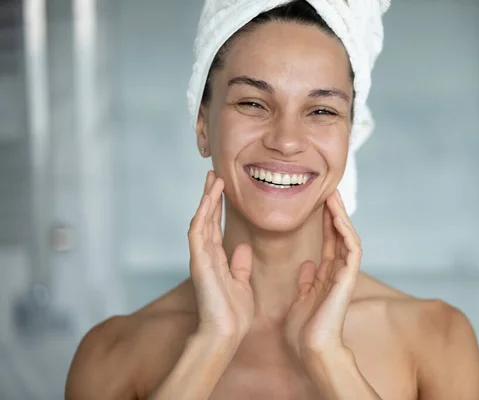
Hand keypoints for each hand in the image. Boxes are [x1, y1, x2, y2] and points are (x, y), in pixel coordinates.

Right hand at [188, 171, 253, 344]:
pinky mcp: (199, 263)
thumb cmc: (233, 314)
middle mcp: (206, 255)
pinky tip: (208, 200)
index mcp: (216, 259)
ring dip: (206, 199)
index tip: (222, 186)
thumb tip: (241, 248)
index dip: (218, 206)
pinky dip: (202, 215)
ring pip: (200, 221)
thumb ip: (239, 265)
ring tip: (213, 179)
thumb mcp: (241, 283)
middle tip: (214, 174)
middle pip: (206, 218)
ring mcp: (201, 258)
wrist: (226, 333)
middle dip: (210, 196)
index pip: (215, 226)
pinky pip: (198, 233)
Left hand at [284, 190, 361, 360]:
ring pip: (347, 238)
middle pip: (339, 235)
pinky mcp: (347, 279)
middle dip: (334, 212)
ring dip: (341, 216)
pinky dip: (345, 231)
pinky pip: (351, 249)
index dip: (324, 222)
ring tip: (333, 196)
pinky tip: (337, 216)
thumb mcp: (302, 298)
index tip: (318, 203)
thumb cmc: (305, 330)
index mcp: (326, 276)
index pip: (328, 242)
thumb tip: (308, 264)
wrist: (311, 349)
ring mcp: (344, 275)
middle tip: (329, 190)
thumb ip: (307, 281)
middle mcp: (338, 272)